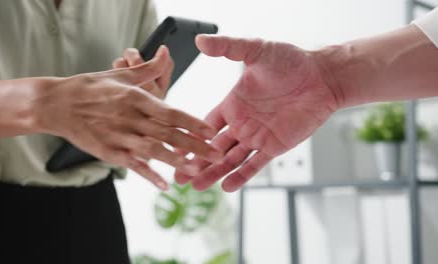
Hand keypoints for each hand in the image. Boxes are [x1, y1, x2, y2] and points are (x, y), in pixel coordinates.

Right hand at [34, 47, 221, 189]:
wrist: (56, 104)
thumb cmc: (90, 87)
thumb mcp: (119, 76)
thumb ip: (147, 69)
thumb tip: (166, 52)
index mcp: (134, 98)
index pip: (170, 112)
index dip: (192, 123)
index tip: (211, 131)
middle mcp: (129, 117)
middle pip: (167, 133)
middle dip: (194, 145)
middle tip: (216, 154)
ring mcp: (118, 136)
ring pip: (151, 149)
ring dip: (175, 160)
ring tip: (195, 169)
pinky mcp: (107, 151)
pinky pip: (131, 164)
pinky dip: (148, 174)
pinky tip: (163, 185)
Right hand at [175, 35, 339, 191]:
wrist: (322, 77)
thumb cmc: (291, 61)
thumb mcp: (256, 50)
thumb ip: (228, 48)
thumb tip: (200, 40)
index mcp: (232, 104)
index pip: (204, 125)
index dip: (189, 137)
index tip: (173, 148)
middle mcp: (241, 123)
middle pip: (212, 147)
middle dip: (195, 162)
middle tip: (178, 176)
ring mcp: (257, 136)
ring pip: (229, 160)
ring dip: (213, 172)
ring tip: (195, 186)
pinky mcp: (274, 146)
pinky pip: (254, 164)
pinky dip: (241, 176)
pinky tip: (226, 186)